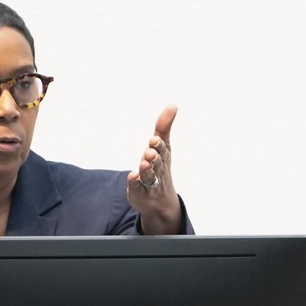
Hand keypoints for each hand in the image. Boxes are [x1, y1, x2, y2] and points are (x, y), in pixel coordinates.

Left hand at [127, 105, 183, 234]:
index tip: (155, 140)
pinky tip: (132, 177)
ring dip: (146, 169)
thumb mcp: (163, 146)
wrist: (160, 200)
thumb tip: (173, 105)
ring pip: (148, 176)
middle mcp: (158, 169)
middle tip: (150, 152)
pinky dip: (135, 183)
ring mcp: (149, 182)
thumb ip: (164, 126)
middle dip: (154, 157)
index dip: (159, 145)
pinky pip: (137, 188)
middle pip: (157, 163)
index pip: (163, 149)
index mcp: (163, 156)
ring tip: (143, 163)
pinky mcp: (139, 192)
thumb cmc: (159, 166)